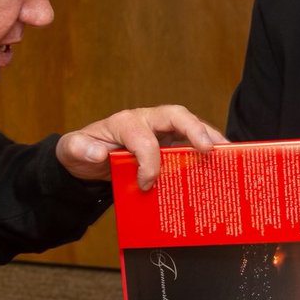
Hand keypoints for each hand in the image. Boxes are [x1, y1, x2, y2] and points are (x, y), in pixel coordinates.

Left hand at [56, 105, 225, 189]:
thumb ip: (79, 150)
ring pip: (189, 126)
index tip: (146, 183)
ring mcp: (161, 131)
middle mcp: (147, 120)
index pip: (143, 136)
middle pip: (176, 115)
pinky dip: (207, 151)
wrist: (87, 157)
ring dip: (209, 138)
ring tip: (228, 155)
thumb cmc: (82, 151)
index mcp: (125, 122)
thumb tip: (99, 154)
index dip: (148, 160)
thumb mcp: (72, 151)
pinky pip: (191, 143)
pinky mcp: (170, 144)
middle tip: (208, 149)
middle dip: (194, 129)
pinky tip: (220, 164)